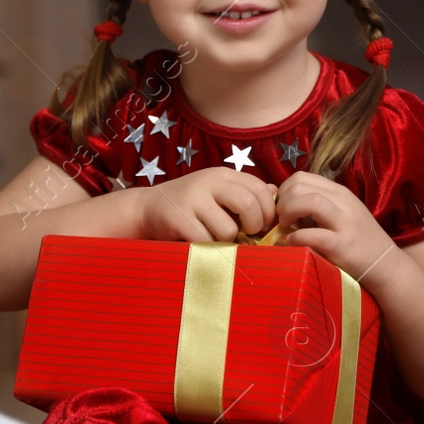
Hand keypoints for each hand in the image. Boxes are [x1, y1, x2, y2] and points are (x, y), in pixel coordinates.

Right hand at [136, 167, 278, 241]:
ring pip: (228, 229)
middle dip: (254, 226)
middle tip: (246, 235)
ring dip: (225, 241)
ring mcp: (192, 198)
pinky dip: (207, 249)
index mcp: (223, 174)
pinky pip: (206, 241)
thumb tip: (276, 192)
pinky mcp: (178, 217)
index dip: (268, 211)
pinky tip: (200, 244)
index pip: (260, 189)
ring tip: (215, 238)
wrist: (147, 208)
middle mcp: (209, 181)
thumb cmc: (190, 204)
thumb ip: (244, 192)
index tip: (262, 225)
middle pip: (249, 205)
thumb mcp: (217, 192)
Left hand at [275, 170, 400, 287]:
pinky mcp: (342, 245)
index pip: (301, 177)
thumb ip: (317, 205)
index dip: (284, 191)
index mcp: (339, 192)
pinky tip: (293, 242)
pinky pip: (312, 235)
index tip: (282, 208)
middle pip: (300, 186)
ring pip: (309, 201)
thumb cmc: (358, 240)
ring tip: (287, 226)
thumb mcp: (340, 213)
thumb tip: (285, 204)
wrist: (385, 264)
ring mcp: (344, 222)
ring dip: (288, 212)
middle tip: (282, 219)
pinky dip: (296, 237)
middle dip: (282, 201)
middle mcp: (342, 202)